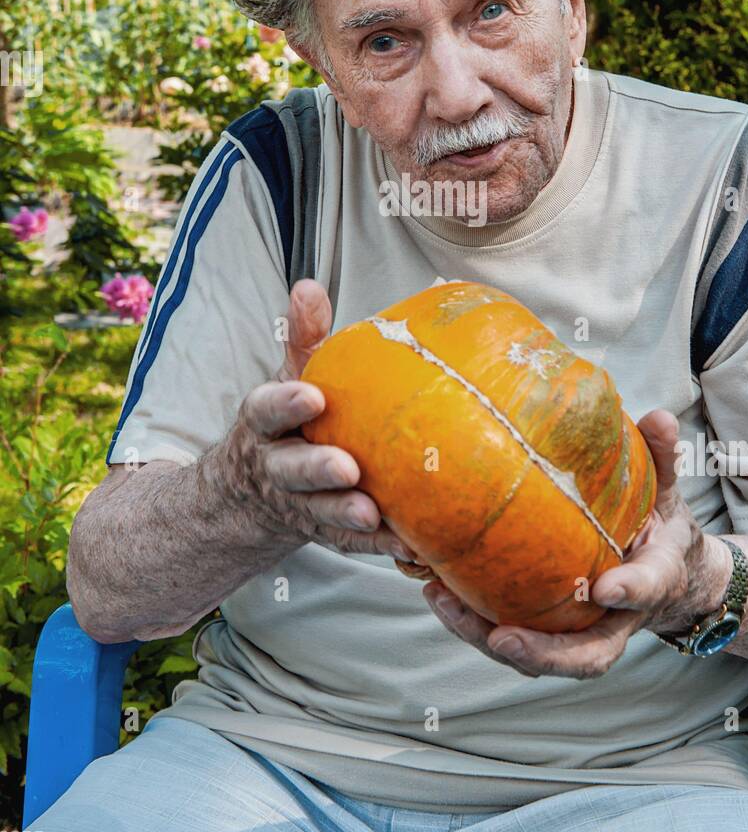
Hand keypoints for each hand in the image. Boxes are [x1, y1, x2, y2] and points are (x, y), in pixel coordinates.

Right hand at [223, 277, 414, 560]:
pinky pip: (349, 542)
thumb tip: (308, 286)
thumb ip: (302, 337)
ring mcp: (296, 504)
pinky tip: (413, 544)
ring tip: (372, 511)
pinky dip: (378, 545)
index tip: (312, 396)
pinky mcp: (322, 533)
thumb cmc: (288, 419)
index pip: (266, 410)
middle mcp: (274, 466)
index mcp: (263, 422)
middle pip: (289, 469)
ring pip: (316, 511)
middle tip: (346, 467)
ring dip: (343, 513)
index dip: (286, 404)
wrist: (249, 492)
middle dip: (315, 470)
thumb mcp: (288, 375)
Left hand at [423, 409, 731, 677]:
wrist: (668, 574)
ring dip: (491, 640)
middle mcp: (619, 617)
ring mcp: (584, 629)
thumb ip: (661, 456)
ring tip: (447, 606)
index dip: (630, 590)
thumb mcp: (666, 490)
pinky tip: (440, 594)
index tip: (606, 587)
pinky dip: (476, 625)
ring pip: (544, 656)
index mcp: (655, 578)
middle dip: (545, 653)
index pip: (648, 588)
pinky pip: (517, 639)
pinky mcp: (552, 629)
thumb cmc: (659, 528)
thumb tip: (658, 416)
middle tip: (504, 637)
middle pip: (589, 655)